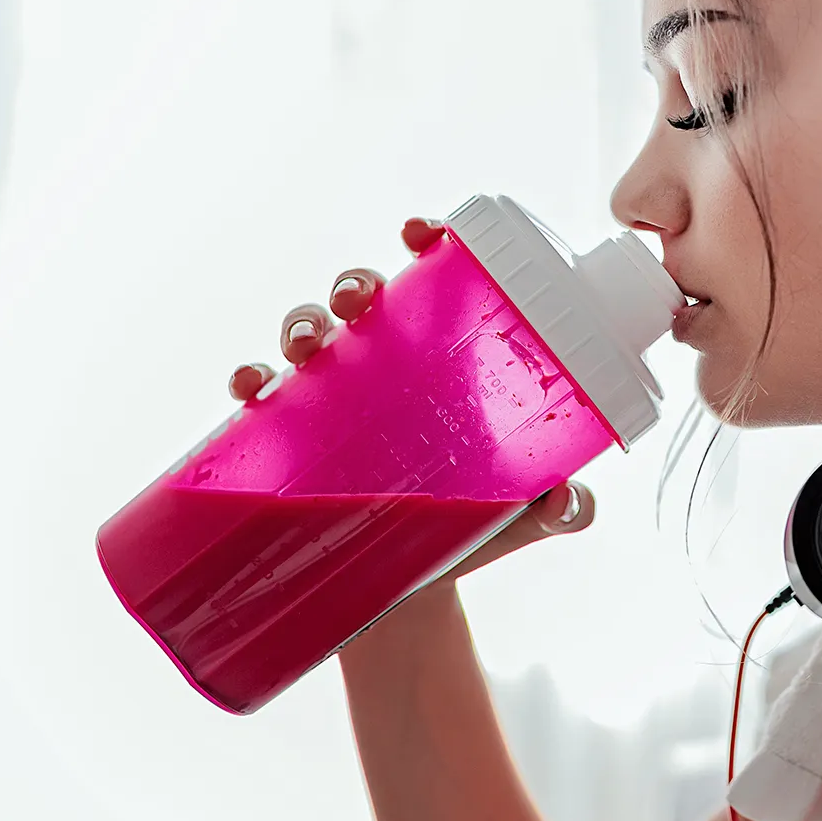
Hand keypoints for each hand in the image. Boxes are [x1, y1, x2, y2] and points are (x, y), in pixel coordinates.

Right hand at [225, 216, 594, 584]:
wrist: (417, 587)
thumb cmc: (476, 526)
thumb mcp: (522, 513)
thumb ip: (559, 507)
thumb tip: (570, 500)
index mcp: (445, 358)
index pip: (436, 279)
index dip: (426, 241)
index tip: (420, 233)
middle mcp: (385, 364)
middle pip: (364, 296)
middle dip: (354, 282)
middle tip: (358, 299)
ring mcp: (335, 398)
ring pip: (309, 333)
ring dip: (300, 322)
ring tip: (306, 344)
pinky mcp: (293, 439)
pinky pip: (263, 397)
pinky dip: (251, 382)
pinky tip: (252, 387)